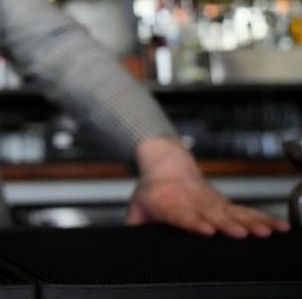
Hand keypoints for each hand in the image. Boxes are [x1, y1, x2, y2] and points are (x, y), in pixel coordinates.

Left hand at [127, 137, 290, 237]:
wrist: (166, 163)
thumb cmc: (152, 191)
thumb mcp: (137, 207)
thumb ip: (135, 227)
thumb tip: (129, 245)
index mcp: (169, 204)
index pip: (181, 215)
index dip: (193, 223)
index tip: (206, 230)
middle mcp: (194, 202)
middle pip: (212, 215)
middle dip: (228, 225)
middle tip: (241, 234)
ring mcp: (212, 203)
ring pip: (232, 213)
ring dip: (250, 223)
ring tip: (264, 232)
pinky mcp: (225, 204)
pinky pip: (246, 212)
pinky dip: (263, 219)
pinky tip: (278, 227)